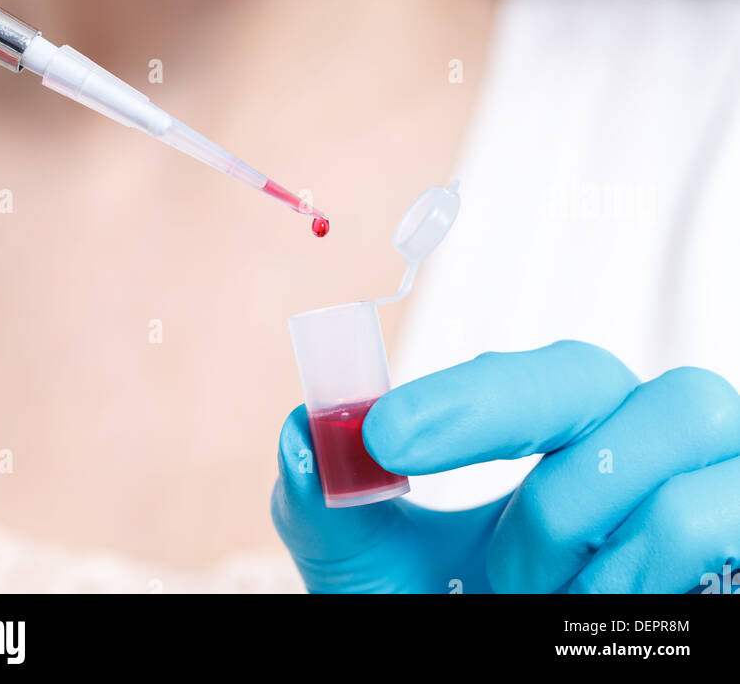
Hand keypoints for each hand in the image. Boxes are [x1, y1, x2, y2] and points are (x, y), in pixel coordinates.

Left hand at [271, 340, 739, 592]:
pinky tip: (604, 609)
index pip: (530, 374)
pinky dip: (646, 556)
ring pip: (678, 408)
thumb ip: (337, 512)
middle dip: (503, 411)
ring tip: (536, 593)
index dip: (461, 392)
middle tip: (420, 479)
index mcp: (568, 441)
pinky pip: (718, 499)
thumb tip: (302, 430)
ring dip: (578, 508)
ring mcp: (713, 478)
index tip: (380, 437)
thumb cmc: (469, 633)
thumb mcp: (388, 588)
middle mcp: (646, 443)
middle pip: (600, 366)